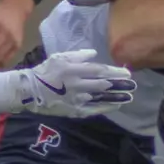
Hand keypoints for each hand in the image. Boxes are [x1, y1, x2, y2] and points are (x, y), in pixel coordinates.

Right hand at [12, 49, 136, 117]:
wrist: (30, 91)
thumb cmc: (46, 71)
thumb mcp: (60, 57)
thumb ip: (78, 55)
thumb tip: (94, 53)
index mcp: (73, 69)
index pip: (98, 70)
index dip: (114, 71)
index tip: (127, 72)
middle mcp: (76, 85)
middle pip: (102, 85)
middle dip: (119, 85)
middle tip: (133, 85)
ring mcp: (76, 99)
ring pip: (100, 98)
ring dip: (116, 98)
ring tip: (130, 97)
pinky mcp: (74, 110)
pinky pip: (92, 110)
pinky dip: (105, 108)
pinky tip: (116, 106)